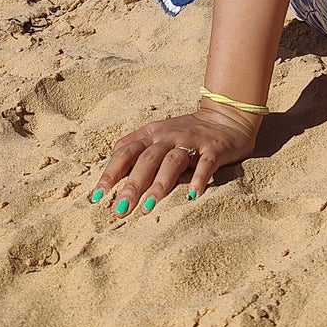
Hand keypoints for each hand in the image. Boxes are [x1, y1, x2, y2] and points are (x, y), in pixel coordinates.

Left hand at [89, 107, 259, 213]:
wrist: (228, 117)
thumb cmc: (187, 131)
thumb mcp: (158, 132)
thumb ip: (136, 144)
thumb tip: (111, 159)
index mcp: (153, 135)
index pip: (126, 152)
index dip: (111, 173)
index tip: (98, 196)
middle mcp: (169, 136)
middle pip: (147, 160)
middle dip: (132, 185)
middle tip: (121, 210)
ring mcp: (192, 142)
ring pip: (172, 162)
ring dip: (160, 184)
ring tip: (149, 207)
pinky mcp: (214, 149)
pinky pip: (206, 164)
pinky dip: (199, 178)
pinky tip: (193, 195)